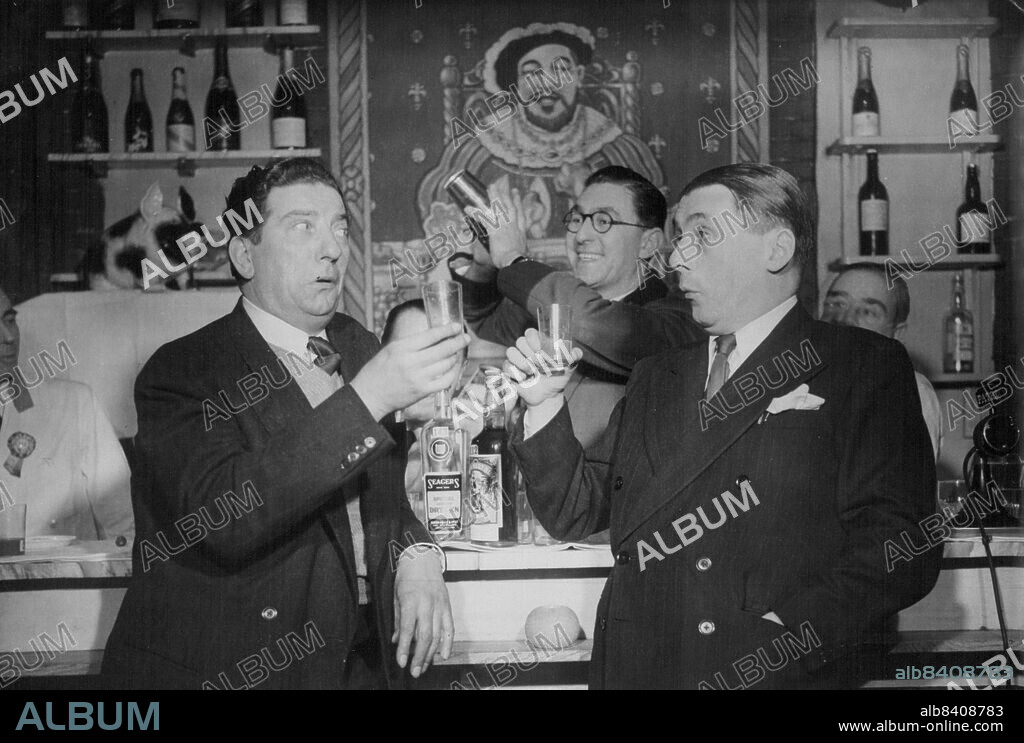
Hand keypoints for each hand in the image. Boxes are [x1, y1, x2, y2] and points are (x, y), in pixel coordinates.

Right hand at [351, 322, 469, 419]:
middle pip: (442, 349)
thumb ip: (410, 344)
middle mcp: (411, 362)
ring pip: (446, 364)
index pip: (430, 335)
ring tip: (456, 352)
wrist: (369, 396)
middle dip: (457, 342)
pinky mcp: (422, 391)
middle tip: (465, 337)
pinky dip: (451, 373)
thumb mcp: (389, 350)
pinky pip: (444, 380)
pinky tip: (452, 369)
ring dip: (454, 357)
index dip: (447, 330)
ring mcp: (418, 378)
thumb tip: (432, 337)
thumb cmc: (377, 371)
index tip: (457, 326)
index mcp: (402, 348)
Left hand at [392, 547, 453, 677]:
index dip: (405, 648)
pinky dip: (448, 643)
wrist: (423, 557)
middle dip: (419, 656)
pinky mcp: (447, 605)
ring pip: (437, 634)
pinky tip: (444, 655)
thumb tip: (397, 640)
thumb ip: (398, 620)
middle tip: (414, 672)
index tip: (401, 662)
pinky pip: (450, 627)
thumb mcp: (396, 596)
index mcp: (411, 601)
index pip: (408, 629)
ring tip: (424, 667)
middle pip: (425, 636)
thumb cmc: (406, 577)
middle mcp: (427, 604)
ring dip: (431, 654)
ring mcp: (439, 605)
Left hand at [470, 176, 527, 268]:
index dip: (518, 201)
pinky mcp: (494, 231)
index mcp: (521, 230)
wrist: (516, 262)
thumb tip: (518, 251)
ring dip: (494, 196)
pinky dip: (475, 213)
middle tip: (500, 184)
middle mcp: (513, 225)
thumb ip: (519, 248)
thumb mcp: (522, 251)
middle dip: (504, 194)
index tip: (515, 192)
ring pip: (499, 207)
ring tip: (489, 187)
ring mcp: (504, 226)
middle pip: (509, 205)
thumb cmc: (519, 260)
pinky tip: (468, 208)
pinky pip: (483, 219)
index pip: (519, 212)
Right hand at [503, 328, 582, 406]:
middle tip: (539, 364)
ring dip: (522, 363)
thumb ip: (574, 356)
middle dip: (530, 353)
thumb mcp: (569, 366)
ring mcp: (516, 360)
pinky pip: (506, 367)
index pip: (530, 333)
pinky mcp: (510, 371)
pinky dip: (516, 373)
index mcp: (539, 344)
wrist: (548, 395)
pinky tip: (524, 379)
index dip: (533, 338)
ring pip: (511, 352)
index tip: (539, 348)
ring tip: (532, 372)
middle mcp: (526, 349)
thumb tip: (576, 352)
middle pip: (520, 341)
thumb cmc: (558, 376)